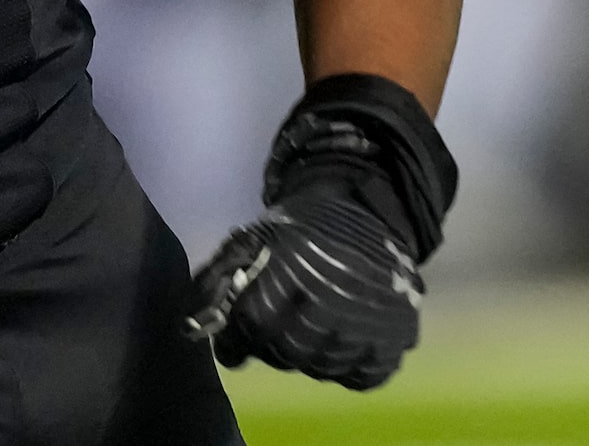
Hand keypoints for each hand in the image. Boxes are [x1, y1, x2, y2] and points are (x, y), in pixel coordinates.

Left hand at [186, 193, 423, 388]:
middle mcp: (333, 298)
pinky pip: (364, 376)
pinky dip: (345, 370)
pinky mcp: (398, 335)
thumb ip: (219, 279)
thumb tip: (191, 327)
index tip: (232, 348)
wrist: (363, 211)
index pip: (254, 325)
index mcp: (291, 269)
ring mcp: (369, 320)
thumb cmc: (297, 229)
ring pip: (323, 368)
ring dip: (306, 359)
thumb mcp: (250, 240)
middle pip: (288, 353)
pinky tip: (335, 347)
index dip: (236, 342)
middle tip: (271, 336)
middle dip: (270, 350)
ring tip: (303, 335)